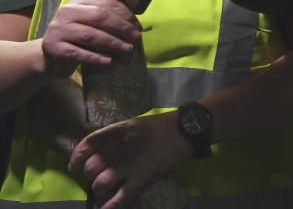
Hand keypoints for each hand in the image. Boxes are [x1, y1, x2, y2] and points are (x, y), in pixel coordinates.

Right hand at [41, 0, 139, 77]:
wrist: (49, 57)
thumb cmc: (77, 38)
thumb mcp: (90, 23)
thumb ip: (107, 18)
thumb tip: (136, 24)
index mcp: (78, 1)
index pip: (105, 3)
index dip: (125, 14)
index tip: (138, 25)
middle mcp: (66, 12)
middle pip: (99, 17)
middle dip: (121, 27)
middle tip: (136, 37)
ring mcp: (58, 29)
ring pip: (90, 35)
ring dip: (112, 42)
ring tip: (127, 49)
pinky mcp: (53, 48)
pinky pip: (78, 53)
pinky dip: (95, 57)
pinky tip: (108, 61)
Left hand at [69, 112, 190, 208]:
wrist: (186, 131)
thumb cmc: (159, 127)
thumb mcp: (133, 124)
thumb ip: (114, 135)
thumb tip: (93, 152)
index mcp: (119, 130)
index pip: (89, 143)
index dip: (76, 157)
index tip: (74, 166)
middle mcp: (122, 147)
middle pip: (92, 166)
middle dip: (90, 174)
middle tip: (97, 175)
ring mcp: (132, 165)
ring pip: (101, 184)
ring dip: (99, 188)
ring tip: (104, 188)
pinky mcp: (143, 179)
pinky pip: (121, 198)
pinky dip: (110, 207)